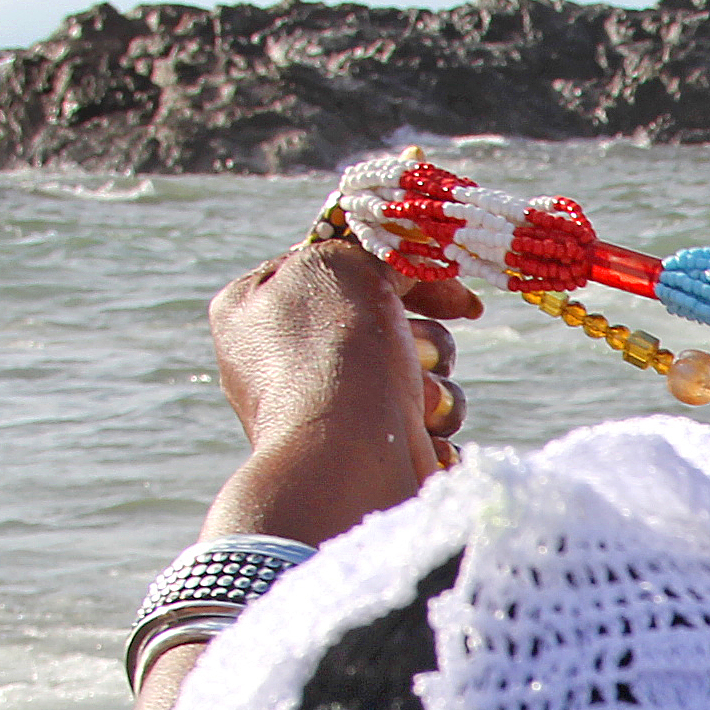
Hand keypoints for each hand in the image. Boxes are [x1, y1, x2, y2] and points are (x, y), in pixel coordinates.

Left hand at [201, 241, 480, 544]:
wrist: (348, 463)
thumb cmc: (336, 357)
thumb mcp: (345, 264)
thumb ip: (371, 246)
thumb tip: (404, 259)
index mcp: (253, 305)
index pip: (340, 266)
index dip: (404, 272)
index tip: (456, 295)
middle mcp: (280, 357)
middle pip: (383, 321)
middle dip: (421, 338)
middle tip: (423, 353)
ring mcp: (321, 409)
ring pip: (411, 372)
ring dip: (431, 385)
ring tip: (417, 403)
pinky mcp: (361, 452)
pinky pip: (415, 422)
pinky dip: (427, 426)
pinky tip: (418, 436)